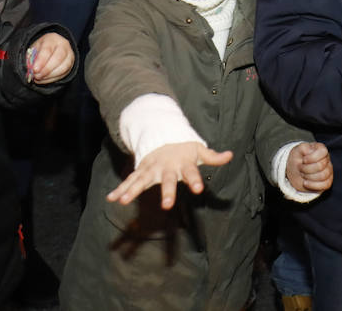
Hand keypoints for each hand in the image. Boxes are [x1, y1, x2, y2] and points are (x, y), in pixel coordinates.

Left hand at [25, 32, 74, 83]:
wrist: (52, 48)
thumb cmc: (41, 48)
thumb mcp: (34, 49)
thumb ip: (32, 58)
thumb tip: (31, 69)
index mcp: (52, 39)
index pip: (47, 50)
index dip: (41, 61)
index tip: (34, 69)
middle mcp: (64, 45)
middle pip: (58, 58)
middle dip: (46, 69)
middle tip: (36, 76)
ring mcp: (69, 55)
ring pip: (63, 68)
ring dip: (50, 75)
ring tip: (39, 78)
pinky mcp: (70, 65)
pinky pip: (63, 74)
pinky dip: (52, 79)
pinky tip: (44, 79)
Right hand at [106, 141, 232, 208]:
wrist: (163, 136)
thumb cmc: (184, 149)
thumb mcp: (199, 151)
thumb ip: (213, 156)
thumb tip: (230, 155)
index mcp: (183, 163)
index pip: (191, 171)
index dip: (195, 179)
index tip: (199, 190)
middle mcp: (166, 167)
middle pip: (167, 180)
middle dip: (167, 191)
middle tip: (167, 206)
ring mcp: (152, 168)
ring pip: (142, 180)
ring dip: (132, 190)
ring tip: (123, 201)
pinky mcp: (141, 171)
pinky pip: (130, 181)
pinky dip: (120, 189)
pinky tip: (111, 198)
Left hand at [286, 142, 332, 192]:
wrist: (294, 171)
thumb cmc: (297, 159)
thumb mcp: (297, 150)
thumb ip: (303, 147)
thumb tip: (310, 150)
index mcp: (321, 149)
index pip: (323, 152)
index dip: (312, 157)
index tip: (303, 160)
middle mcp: (327, 159)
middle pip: (321, 165)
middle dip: (306, 168)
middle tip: (300, 168)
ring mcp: (328, 171)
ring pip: (323, 176)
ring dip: (309, 176)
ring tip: (302, 174)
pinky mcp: (327, 181)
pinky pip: (325, 185)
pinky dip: (313, 185)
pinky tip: (305, 183)